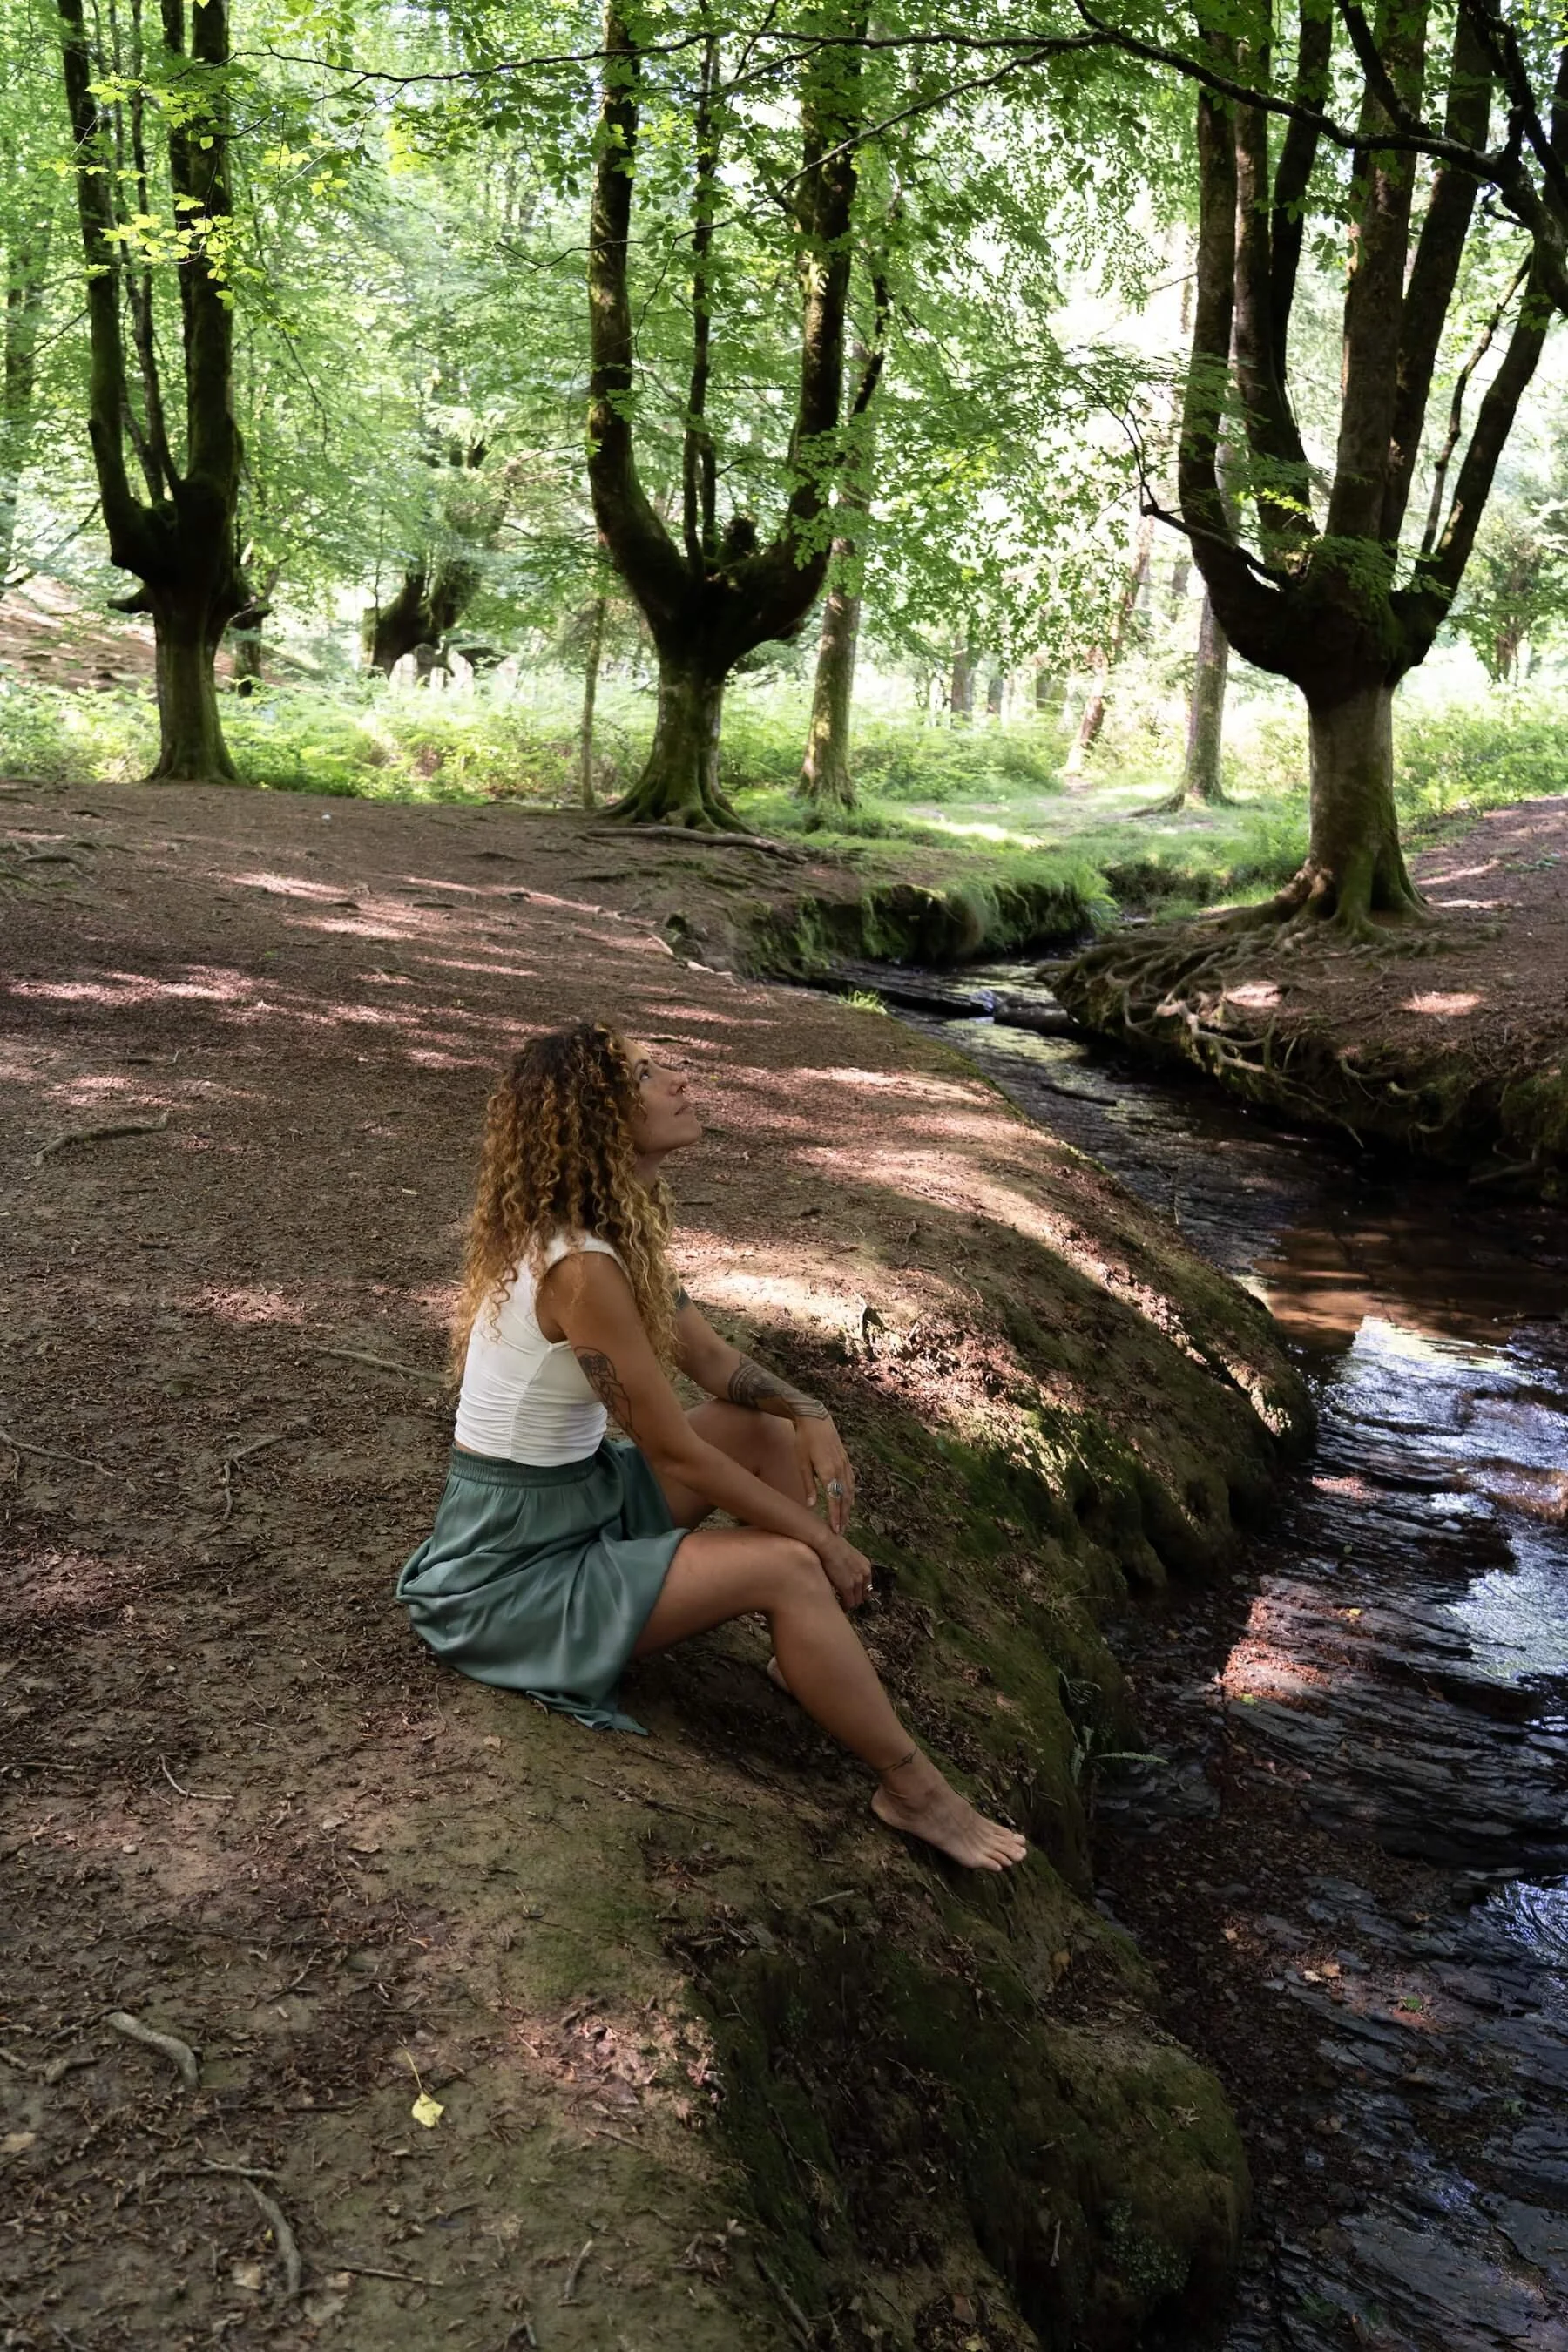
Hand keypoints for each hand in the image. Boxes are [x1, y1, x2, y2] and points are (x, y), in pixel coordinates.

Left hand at [795, 1413, 854, 1532]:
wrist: (816, 1418)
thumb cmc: (804, 1440)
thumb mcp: (802, 1463)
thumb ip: (808, 1485)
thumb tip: (811, 1505)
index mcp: (828, 1472)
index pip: (834, 1499)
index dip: (835, 1516)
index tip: (836, 1530)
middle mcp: (840, 1469)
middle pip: (845, 1498)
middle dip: (843, 1516)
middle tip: (841, 1531)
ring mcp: (845, 1464)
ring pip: (850, 1490)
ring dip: (848, 1507)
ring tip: (845, 1520)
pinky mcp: (845, 1459)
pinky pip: (851, 1481)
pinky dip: (851, 1493)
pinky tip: (849, 1500)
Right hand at [817, 1531, 873, 1609]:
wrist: (827, 1544)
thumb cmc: (832, 1545)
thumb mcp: (848, 1555)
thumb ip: (850, 1565)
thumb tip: (845, 1569)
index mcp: (866, 1566)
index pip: (867, 1586)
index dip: (859, 1592)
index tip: (853, 1594)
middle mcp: (864, 1574)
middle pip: (864, 1595)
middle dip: (855, 1598)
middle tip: (846, 1601)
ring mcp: (857, 1582)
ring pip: (856, 1601)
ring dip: (849, 1603)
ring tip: (841, 1604)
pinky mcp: (847, 1587)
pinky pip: (848, 1604)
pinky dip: (844, 1606)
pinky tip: (837, 1606)